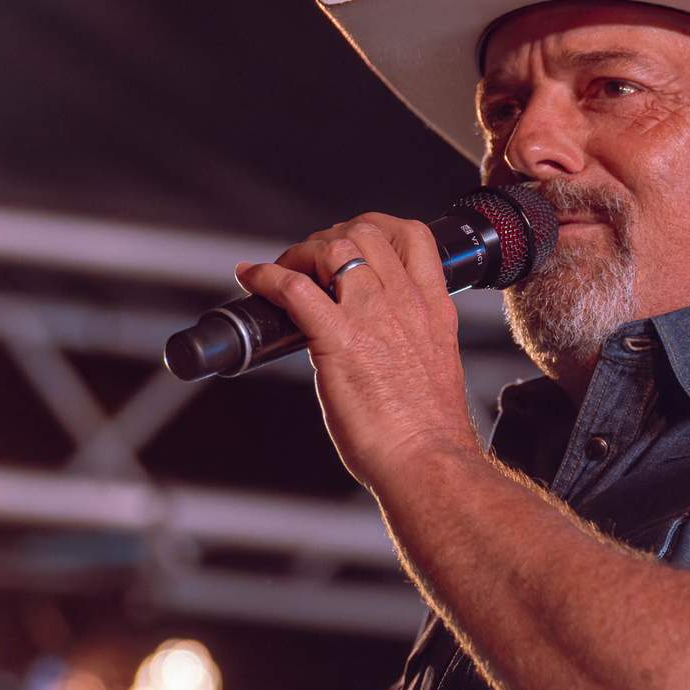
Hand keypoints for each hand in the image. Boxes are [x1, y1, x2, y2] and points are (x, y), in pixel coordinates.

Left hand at [236, 213, 482, 489]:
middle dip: (332, 236)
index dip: (376, 229)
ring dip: (302, 252)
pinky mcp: (339, 341)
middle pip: (368, 231)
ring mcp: (373, 318)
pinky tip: (253, 279)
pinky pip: (294, 289)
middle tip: (311, 261)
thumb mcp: (436, 367)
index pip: (414, 237)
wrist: (428, 461)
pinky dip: (266, 277)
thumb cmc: (429, 431)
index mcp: (432, 309)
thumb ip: (414, 343)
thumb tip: (387, 345)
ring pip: (334, 247)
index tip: (354, 246)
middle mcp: (405, 303)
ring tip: (285, 271)